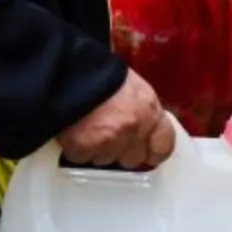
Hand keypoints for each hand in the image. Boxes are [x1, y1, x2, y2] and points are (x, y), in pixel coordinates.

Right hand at [58, 71, 178, 169]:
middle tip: (108, 134)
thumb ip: (140, 109)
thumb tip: (141, 125)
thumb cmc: (98, 72)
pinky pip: (81, 157)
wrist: (67, 72)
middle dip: (121, 150)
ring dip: (97, 149)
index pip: (164, 145)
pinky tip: (72, 130)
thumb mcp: (130, 86)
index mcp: (149, 110)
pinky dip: (75, 148)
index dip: (154, 150)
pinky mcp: (84, 149)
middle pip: (132, 158)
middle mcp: (133, 130)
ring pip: (105, 160)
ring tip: (87, 127)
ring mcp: (108, 142)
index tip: (148, 151)